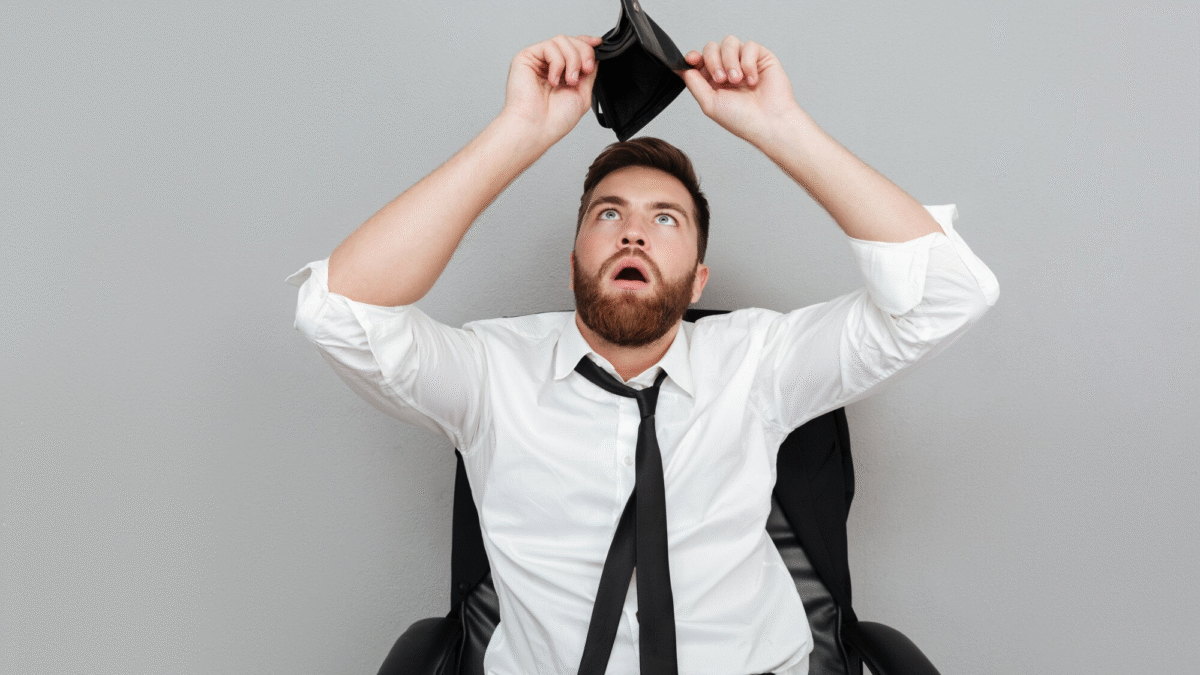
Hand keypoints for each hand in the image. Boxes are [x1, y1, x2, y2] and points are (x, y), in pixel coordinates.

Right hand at [501, 34, 602, 144]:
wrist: (537, 128)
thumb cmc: (555, 119)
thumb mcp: (583, 93)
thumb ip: (588, 72)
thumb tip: (594, 56)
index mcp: (562, 73)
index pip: (574, 47)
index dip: (587, 43)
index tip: (598, 44)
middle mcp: (549, 65)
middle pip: (571, 40)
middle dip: (584, 53)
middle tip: (585, 71)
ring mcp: (537, 60)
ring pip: (562, 40)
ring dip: (572, 59)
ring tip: (569, 81)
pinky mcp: (525, 58)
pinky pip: (549, 46)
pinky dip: (557, 63)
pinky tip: (554, 80)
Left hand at [681, 36, 800, 144]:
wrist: (769, 123)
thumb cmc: (742, 119)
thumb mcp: (709, 103)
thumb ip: (694, 84)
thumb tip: (683, 69)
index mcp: (714, 81)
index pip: (700, 60)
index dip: (694, 57)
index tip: (691, 59)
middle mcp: (728, 69)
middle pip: (712, 47)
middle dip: (713, 61)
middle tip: (721, 79)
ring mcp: (745, 62)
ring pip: (729, 42)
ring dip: (730, 61)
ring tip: (737, 79)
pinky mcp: (761, 58)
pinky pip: (749, 46)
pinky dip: (748, 63)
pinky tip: (752, 80)